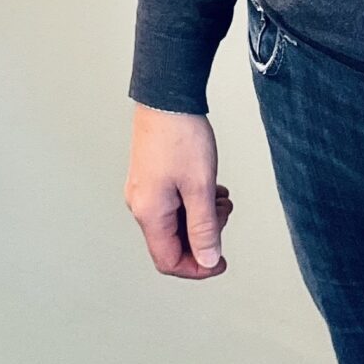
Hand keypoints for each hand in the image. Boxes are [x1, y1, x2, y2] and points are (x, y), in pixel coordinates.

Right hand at [124, 104, 233, 276]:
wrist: (166, 96)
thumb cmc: (180, 136)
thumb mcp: (200, 187)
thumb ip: (204, 228)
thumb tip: (207, 260)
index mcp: (149, 212)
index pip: (169, 261)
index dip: (197, 267)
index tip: (220, 260)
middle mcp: (141, 204)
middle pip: (172, 243)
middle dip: (203, 236)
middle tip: (222, 215)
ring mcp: (144, 190)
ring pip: (175, 222)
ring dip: (201, 217)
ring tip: (219, 197)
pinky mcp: (150, 177)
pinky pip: (172, 204)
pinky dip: (194, 202)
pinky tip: (209, 187)